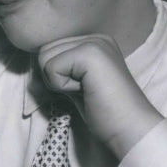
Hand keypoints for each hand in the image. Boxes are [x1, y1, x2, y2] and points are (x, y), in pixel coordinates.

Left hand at [36, 34, 162, 158]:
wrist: (131, 129)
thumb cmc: (105, 113)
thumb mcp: (77, 85)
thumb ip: (61, 71)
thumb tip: (35, 67)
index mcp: (94, 42)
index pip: (50, 50)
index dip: (56, 76)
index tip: (83, 90)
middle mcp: (95, 37)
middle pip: (44, 51)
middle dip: (55, 78)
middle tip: (84, 91)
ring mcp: (94, 42)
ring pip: (45, 58)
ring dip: (58, 82)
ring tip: (85, 90)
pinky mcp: (90, 53)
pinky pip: (51, 68)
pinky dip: (61, 86)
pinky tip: (86, 92)